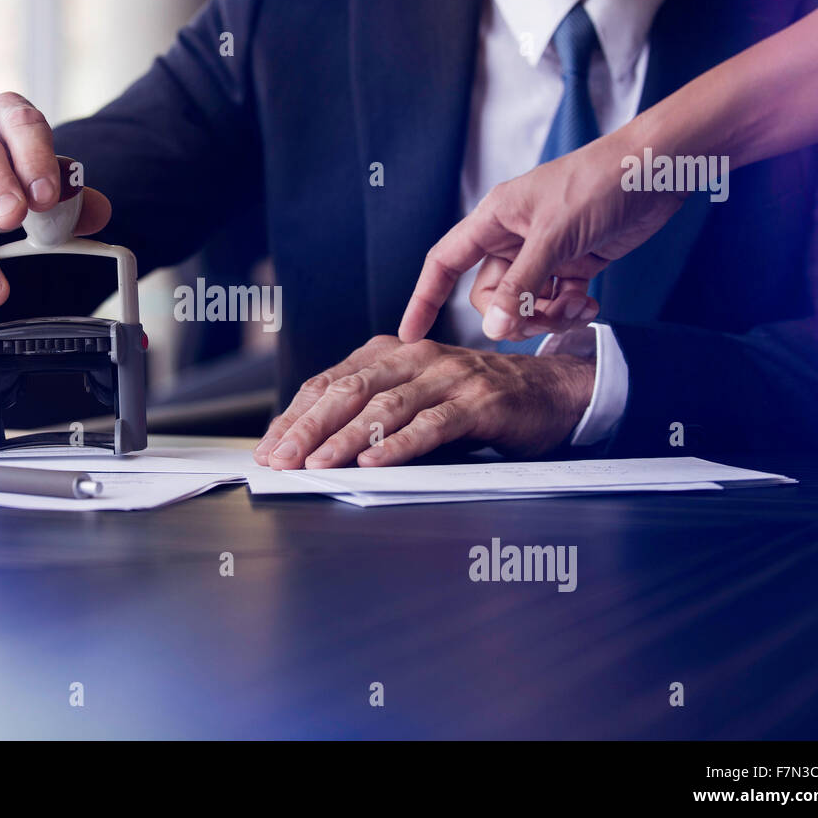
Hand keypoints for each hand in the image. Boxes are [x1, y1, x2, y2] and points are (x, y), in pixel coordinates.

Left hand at [252, 335, 595, 467]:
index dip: (294, 416)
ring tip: (316, 463)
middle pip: (348, 390)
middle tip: (281, 459)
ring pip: (384, 407)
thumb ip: (370, 414)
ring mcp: (447, 377)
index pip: (328, 383)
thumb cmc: (473, 401)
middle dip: (308, 427)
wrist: (549, 392)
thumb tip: (311, 448)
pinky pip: (431, 424)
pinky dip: (399, 445)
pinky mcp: (478, 402)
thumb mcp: (414, 399)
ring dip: (345, 438)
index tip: (268, 448)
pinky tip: (374, 463)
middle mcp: (414, 357)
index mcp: (389, 353)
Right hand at [397, 130, 687, 343]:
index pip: (444, 263)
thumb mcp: (554, 237)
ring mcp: (544, 251)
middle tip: (541, 318)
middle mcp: (513, 236)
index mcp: (494, 219)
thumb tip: (491, 329)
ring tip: (576, 308)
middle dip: (512, 314)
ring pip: (524, 302)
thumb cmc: (601, 183)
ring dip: (546, 315)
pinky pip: (556, 299)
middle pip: (490, 294)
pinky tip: (590, 304)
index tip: (410, 334)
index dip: (424, 298)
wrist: (659, 169)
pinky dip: (569, 309)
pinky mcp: (574, 261)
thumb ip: (521, 286)